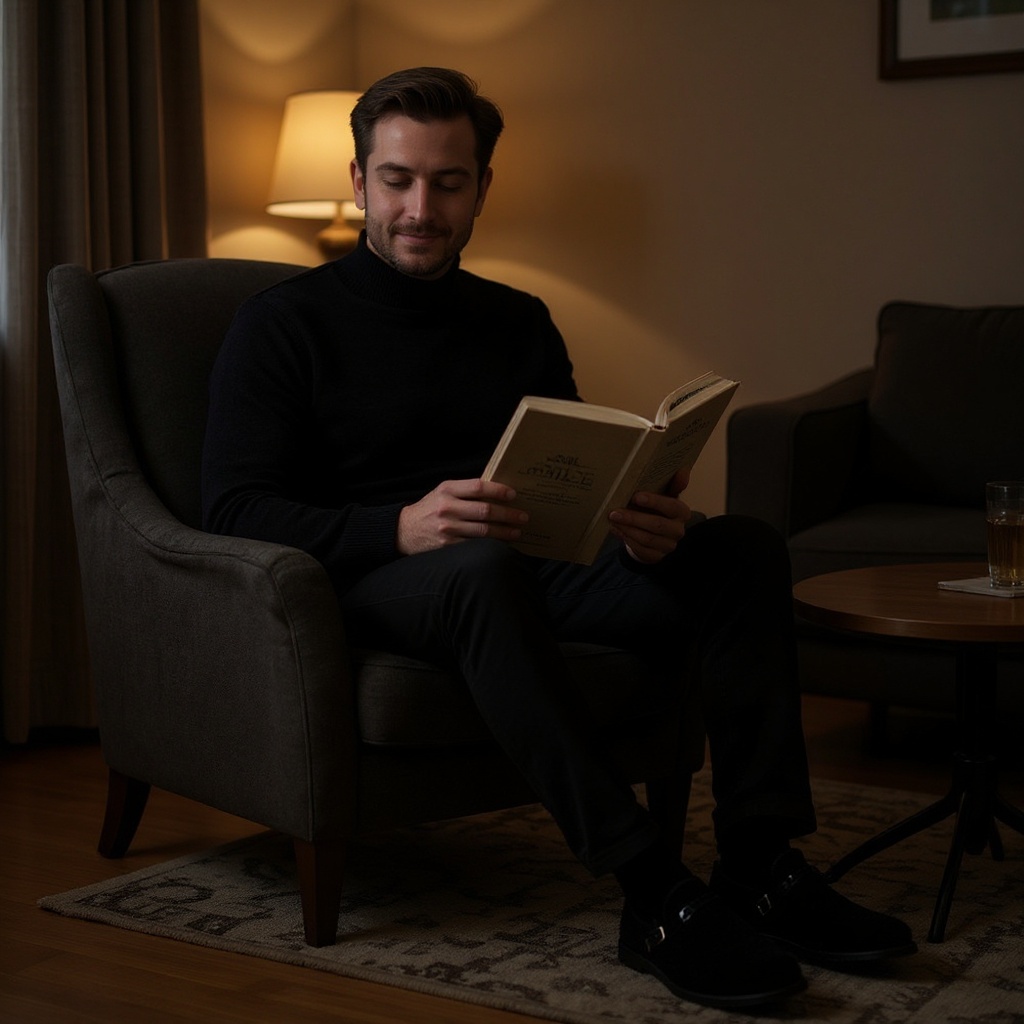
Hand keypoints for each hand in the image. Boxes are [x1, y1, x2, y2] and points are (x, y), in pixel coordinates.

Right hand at [396, 479, 527, 554]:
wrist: (404, 530)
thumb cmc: (430, 508)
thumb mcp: (443, 492)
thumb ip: (465, 490)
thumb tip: (497, 491)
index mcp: (447, 490)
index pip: (478, 487)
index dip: (498, 490)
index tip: (514, 495)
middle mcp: (447, 508)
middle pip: (485, 511)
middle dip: (508, 514)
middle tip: (523, 517)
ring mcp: (447, 528)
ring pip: (483, 531)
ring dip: (504, 532)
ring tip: (517, 531)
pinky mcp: (447, 546)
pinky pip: (475, 545)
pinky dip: (491, 545)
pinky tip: (502, 544)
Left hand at [608, 469, 691, 563]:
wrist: (653, 535)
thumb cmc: (657, 510)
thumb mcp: (665, 496)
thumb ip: (673, 484)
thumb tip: (683, 470)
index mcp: (682, 513)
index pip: (672, 506)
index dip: (655, 502)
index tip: (636, 496)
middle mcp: (678, 530)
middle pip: (657, 525)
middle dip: (634, 518)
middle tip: (614, 512)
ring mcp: (668, 546)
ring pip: (646, 538)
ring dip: (627, 528)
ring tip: (612, 520)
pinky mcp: (656, 557)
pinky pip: (640, 549)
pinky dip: (626, 538)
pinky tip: (615, 529)